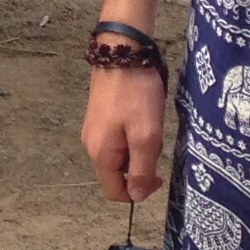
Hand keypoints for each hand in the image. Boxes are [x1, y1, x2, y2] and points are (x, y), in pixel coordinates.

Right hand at [81, 64, 169, 203]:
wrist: (121, 53)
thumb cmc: (136, 95)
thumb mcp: (146, 135)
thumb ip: (141, 169)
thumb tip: (136, 196)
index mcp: (101, 155)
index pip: (115, 192)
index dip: (138, 191)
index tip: (158, 173)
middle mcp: (91, 146)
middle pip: (117, 174)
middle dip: (139, 167)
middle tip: (156, 143)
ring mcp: (93, 131)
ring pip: (118, 156)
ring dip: (137, 150)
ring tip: (150, 127)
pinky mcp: (98, 118)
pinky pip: (116, 141)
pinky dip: (132, 137)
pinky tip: (141, 118)